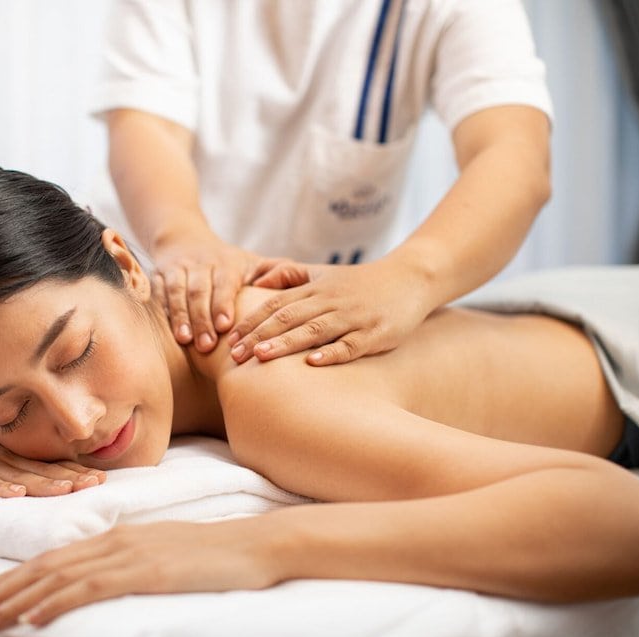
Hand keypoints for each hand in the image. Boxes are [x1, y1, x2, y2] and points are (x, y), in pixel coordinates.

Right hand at [0, 409, 105, 497]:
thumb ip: (22, 462)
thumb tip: (60, 475)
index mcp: (13, 454)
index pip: (50, 465)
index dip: (75, 471)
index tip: (101, 479)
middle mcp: (1, 457)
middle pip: (40, 470)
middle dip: (70, 478)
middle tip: (96, 484)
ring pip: (16, 475)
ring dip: (42, 484)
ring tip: (66, 491)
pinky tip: (15, 494)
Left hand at [0, 517, 280, 630]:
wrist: (253, 544)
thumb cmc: (215, 553)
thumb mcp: (165, 553)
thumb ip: (131, 561)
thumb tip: (106, 580)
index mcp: (117, 535)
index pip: (54, 557)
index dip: (15, 575)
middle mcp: (114, 540)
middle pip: (45, 566)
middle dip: (3, 589)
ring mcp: (128, 554)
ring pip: (58, 577)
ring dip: (17, 600)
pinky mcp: (144, 572)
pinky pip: (90, 588)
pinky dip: (57, 601)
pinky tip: (34, 617)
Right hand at [151, 231, 270, 352]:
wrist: (182, 238)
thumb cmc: (227, 263)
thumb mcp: (252, 262)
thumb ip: (278, 273)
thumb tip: (299, 288)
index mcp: (226, 263)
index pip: (224, 283)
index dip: (222, 303)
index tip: (224, 326)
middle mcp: (199, 263)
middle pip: (199, 291)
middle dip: (201, 318)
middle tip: (206, 346)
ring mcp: (176, 269)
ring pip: (176, 292)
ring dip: (180, 316)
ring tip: (184, 340)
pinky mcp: (157, 275)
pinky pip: (157, 293)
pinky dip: (162, 311)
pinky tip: (166, 332)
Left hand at [228, 258, 434, 365]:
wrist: (410, 278)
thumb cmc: (360, 281)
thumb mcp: (323, 273)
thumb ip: (290, 275)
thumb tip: (256, 282)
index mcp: (315, 289)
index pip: (275, 304)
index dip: (251, 320)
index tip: (228, 338)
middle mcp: (330, 301)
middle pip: (289, 317)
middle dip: (259, 335)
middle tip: (233, 354)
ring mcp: (353, 317)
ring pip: (315, 330)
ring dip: (286, 343)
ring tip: (261, 356)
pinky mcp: (376, 333)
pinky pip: (351, 345)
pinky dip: (332, 353)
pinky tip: (313, 363)